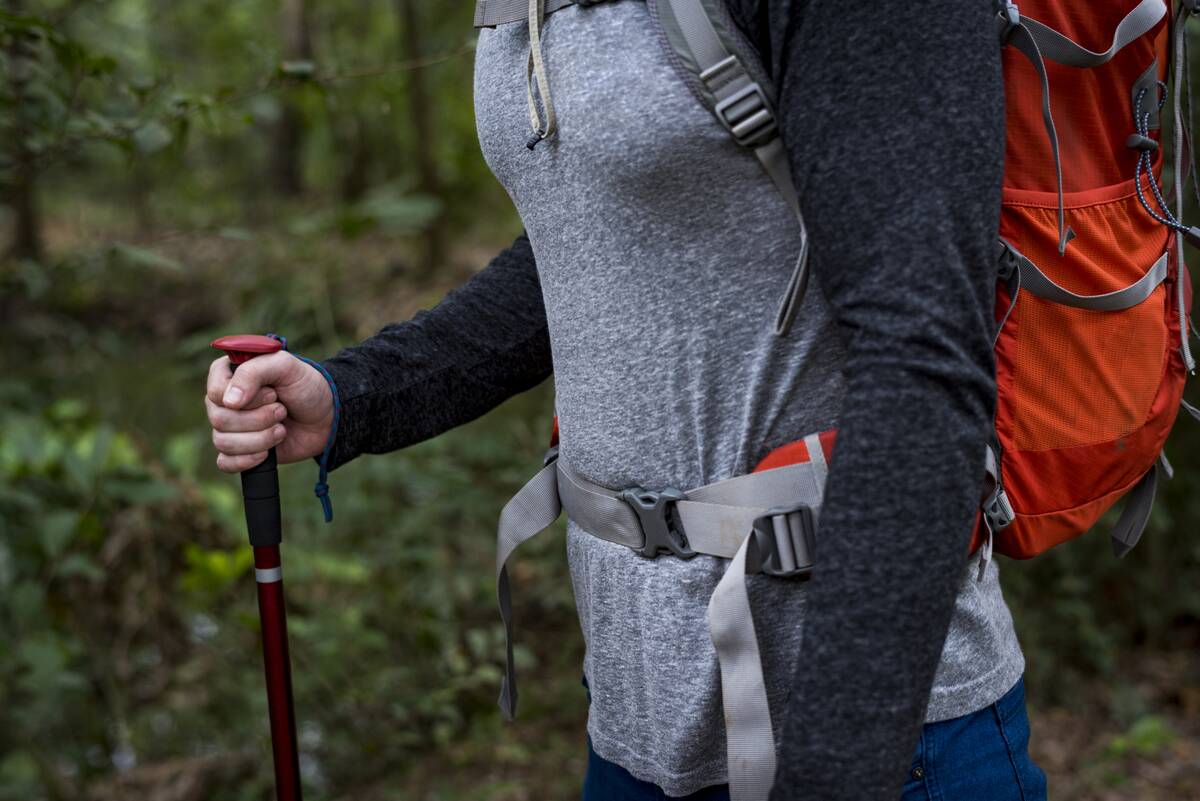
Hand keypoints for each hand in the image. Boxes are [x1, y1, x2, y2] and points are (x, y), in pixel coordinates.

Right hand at [205, 352, 333, 472]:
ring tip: (281, 429)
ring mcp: (229, 427)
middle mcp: (223, 401)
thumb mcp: (285, 366)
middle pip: (219, 419)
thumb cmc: (305, 386)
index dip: (246, 398)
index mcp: (228, 374)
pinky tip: (268, 452)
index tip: (272, 394)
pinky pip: (225, 463)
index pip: (216, 392)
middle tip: (282, 411)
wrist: (326, 417)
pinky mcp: (238, 451)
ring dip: (260, 438)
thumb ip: (253, 372)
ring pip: (223, 442)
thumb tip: (229, 402)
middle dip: (258, 419)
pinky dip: (248, 460)